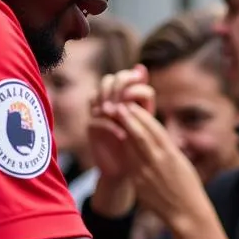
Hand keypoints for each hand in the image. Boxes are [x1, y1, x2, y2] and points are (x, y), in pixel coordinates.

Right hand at [87, 66, 155, 184]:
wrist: (125, 169)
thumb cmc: (139, 145)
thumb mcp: (146, 121)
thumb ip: (142, 97)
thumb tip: (141, 69)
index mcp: (125, 96)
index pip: (123, 76)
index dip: (128, 79)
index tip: (138, 90)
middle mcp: (110, 101)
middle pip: (108, 80)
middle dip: (117, 87)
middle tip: (126, 99)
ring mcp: (99, 113)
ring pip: (97, 95)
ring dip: (109, 104)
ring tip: (121, 115)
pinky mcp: (92, 127)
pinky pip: (96, 120)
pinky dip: (110, 126)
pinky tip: (122, 134)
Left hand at [110, 103, 212, 227]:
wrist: (186, 212)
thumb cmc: (187, 186)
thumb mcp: (181, 163)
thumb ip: (167, 150)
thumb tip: (155, 135)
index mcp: (171, 154)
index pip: (154, 129)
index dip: (142, 116)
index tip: (133, 105)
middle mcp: (158, 161)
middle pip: (140, 136)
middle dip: (128, 120)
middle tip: (118, 107)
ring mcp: (146, 173)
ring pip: (130, 148)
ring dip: (122, 133)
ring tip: (114, 122)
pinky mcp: (138, 184)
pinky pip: (128, 164)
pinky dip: (123, 151)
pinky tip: (117, 143)